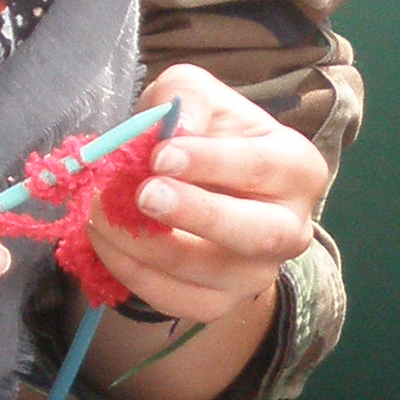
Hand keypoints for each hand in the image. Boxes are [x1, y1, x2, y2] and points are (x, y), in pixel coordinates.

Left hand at [87, 64, 326, 321]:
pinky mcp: (219, 303)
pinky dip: (132, 272)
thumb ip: (189, 97)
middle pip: (257, 233)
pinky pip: (176, 300)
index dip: (212, 162)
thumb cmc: (203, 133)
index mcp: (297, 169)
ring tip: (101, 213)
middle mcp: (291, 228)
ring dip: (147, 246)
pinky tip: (104, 241)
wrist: (199, 185)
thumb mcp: (196, 95)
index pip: (262, 167)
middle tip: (144, 196)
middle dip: (198, 215)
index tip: (160, 154)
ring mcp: (257, 273)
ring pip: (209, 275)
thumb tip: (181, 125)